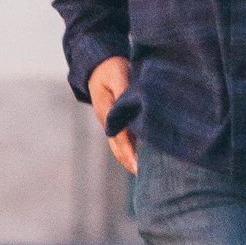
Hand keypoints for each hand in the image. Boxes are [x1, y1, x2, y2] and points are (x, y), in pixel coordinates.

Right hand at [87, 55, 138, 174]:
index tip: (139, 167)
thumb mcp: (118, 74)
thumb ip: (123, 90)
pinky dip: (131, 151)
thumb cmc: (111, 68)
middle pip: (119, 148)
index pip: (120, 136)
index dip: (130, 152)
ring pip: (120, 147)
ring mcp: (110, 124)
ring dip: (130, 160)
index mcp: (107, 112)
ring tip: (146, 173)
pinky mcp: (116, 123)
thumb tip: (129, 107)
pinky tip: (144, 158)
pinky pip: (124, 141)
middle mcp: (107, 122)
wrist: (98, 67)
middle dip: (131, 162)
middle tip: (146, 177)